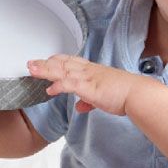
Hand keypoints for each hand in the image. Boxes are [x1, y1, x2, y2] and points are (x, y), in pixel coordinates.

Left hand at [27, 54, 143, 115]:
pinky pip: (69, 84)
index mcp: (93, 70)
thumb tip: (80, 107)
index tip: (46, 60)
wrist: (136, 94)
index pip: (71, 61)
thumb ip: (89, 101)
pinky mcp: (89, 87)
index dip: (57, 60)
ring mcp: (88, 77)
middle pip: (62, 63)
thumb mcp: (103, 97)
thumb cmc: (125, 94)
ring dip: (45, 70)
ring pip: (62, 70)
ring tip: (32, 70)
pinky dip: (58, 86)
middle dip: (45, 63)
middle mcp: (89, 71)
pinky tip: (49, 90)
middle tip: (31, 63)